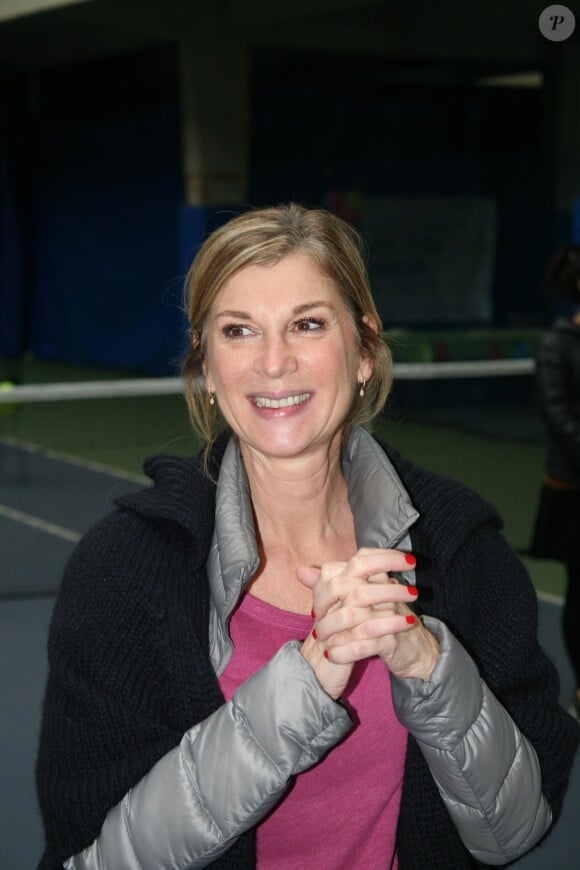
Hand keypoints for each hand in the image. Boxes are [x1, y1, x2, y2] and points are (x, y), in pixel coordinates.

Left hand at [298, 549, 438, 696]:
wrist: (415, 650)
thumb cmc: (383, 622)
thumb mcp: (357, 602)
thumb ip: (330, 585)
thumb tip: (301, 571)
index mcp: (378, 578)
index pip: (356, 563)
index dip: (328, 581)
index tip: (318, 604)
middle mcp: (386, 592)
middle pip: (350, 589)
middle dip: (327, 607)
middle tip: (316, 621)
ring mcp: (390, 615)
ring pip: (353, 617)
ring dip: (332, 631)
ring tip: (320, 642)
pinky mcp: (392, 640)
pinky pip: (363, 644)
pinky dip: (343, 651)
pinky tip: (331, 655)